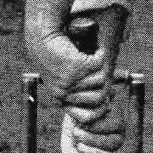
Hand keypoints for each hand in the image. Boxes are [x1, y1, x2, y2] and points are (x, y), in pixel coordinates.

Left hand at [24, 0, 109, 122]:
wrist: (41, 35)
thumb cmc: (53, 53)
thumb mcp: (66, 76)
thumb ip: (82, 88)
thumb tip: (111, 96)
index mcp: (60, 98)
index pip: (87, 117)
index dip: (100, 108)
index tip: (108, 97)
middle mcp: (64, 93)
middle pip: (99, 98)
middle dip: (103, 83)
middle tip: (102, 73)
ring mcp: (70, 81)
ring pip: (101, 79)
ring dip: (100, 67)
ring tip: (94, 57)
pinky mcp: (76, 67)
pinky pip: (99, 64)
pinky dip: (100, 54)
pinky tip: (96, 50)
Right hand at [60, 97, 125, 152]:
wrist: (75, 105)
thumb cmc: (72, 129)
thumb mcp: (67, 144)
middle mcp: (115, 149)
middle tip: (79, 145)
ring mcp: (119, 134)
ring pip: (114, 143)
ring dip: (94, 139)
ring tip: (77, 132)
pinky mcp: (118, 118)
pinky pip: (115, 125)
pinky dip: (98, 126)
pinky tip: (86, 122)